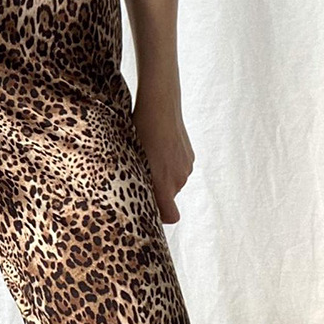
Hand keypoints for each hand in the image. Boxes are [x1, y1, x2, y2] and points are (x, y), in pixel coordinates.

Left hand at [131, 85, 194, 223]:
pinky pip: (178, 168)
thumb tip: (133, 198)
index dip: (160, 216)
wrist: (160, 107)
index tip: (149, 208)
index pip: (171, 216)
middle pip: (168, 196)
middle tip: (140, 172)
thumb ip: (137, 182)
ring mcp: (186, 168)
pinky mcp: (190, 157)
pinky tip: (159, 148)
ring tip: (149, 156)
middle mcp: (178, 180)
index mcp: (164, 185)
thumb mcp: (133, 159)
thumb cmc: (140, 133)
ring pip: (173, 180)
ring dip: (163, 174)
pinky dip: (170, 163)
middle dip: (156, 189)